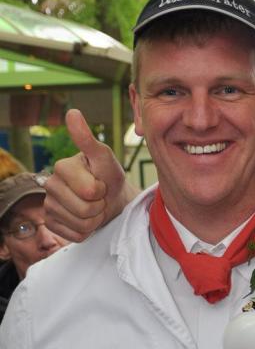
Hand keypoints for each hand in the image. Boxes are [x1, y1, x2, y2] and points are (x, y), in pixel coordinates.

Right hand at [44, 109, 137, 240]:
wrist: (111, 198)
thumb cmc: (109, 176)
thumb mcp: (105, 158)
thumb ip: (88, 139)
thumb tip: (72, 113)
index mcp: (61, 167)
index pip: (89, 191)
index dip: (102, 190)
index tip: (101, 183)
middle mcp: (49, 185)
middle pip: (85, 209)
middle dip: (99, 205)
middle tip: (100, 197)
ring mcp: (49, 206)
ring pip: (81, 224)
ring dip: (95, 219)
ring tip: (95, 207)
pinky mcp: (53, 224)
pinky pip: (75, 236)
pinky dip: (87, 230)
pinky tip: (87, 219)